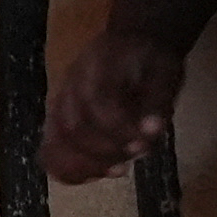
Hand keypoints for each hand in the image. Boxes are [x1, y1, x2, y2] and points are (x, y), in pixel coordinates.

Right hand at [47, 11, 190, 189]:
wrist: (131, 42)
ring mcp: (60, 102)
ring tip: (117, 170)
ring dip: (85, 165)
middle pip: (72, 127)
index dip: (118, 129)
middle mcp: (72, 83)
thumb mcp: (166, 70)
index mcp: (98, 64)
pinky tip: (94, 174)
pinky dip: (68, 170)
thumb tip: (152, 132)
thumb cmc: (149, 58)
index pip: (96, 102)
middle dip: (105, 151)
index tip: (144, 143)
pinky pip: (50, 151)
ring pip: (55, 142)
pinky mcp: (57, 119)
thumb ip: (159, 101)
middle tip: (135, 154)